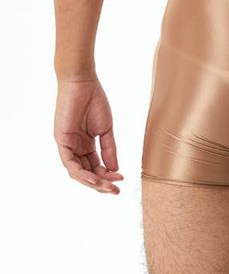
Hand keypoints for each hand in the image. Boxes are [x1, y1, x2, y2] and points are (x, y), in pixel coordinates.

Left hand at [54, 77, 123, 193]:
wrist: (83, 83)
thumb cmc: (94, 101)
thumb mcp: (106, 129)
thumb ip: (109, 150)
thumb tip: (115, 169)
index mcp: (86, 144)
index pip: (96, 166)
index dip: (108, 175)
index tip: (122, 180)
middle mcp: (75, 147)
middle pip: (87, 173)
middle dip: (101, 184)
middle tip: (115, 190)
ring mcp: (67, 145)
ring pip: (77, 172)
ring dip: (92, 182)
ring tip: (107, 186)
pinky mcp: (61, 141)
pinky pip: (69, 163)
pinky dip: (82, 173)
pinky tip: (94, 178)